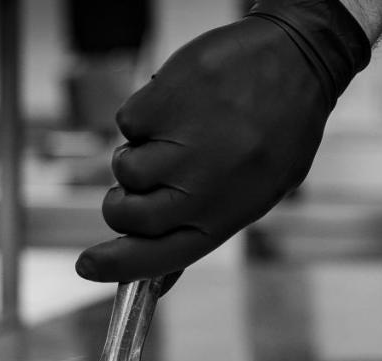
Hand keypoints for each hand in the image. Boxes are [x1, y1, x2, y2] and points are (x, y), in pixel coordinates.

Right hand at [75, 0, 370, 285]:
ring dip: (137, 155)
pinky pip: (127, 123)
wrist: (295, 59)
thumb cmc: (279, 131)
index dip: (116, 267)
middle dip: (120, 207)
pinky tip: (182, 105)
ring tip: (177, 135)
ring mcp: (178, 146)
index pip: (156, 258)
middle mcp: (198, 188)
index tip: (86, 266)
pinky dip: (146, 115)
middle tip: (135, 189)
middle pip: (126, 217)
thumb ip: (204, 228)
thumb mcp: (258, 192)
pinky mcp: (161, 104)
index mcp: (224, 216)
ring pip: (123, 169)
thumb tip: (156, 279)